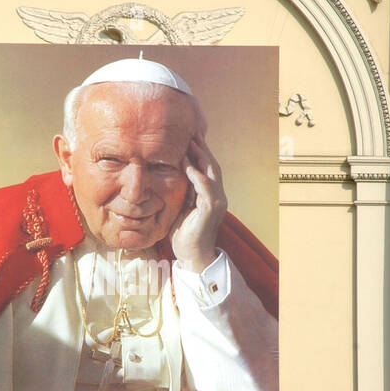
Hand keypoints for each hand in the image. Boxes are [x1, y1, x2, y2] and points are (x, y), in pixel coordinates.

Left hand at [171, 134, 227, 273]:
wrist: (192, 256)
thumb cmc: (184, 234)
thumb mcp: (182, 207)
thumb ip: (182, 192)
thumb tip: (171, 175)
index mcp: (212, 195)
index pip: (207, 169)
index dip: (199, 154)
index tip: (187, 139)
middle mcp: (218, 196)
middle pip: (212, 166)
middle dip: (202, 149)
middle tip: (190, 133)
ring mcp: (217, 202)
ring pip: (211, 172)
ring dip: (200, 157)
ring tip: (189, 143)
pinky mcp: (211, 209)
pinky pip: (205, 187)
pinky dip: (196, 174)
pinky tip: (186, 164)